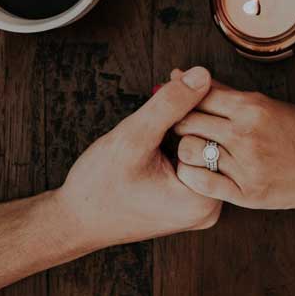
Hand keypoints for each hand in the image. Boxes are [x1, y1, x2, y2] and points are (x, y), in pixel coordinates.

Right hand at [50, 66, 220, 251]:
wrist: (76, 221)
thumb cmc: (99, 185)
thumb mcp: (134, 137)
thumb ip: (170, 105)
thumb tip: (203, 75)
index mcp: (204, 199)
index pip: (218, 134)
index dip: (197, 100)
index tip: (176, 77)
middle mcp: (209, 207)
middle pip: (213, 141)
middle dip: (192, 108)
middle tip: (171, 80)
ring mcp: (200, 207)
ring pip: (203, 148)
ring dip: (185, 121)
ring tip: (164, 100)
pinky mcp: (188, 203)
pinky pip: (193, 161)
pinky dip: (179, 138)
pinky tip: (162, 124)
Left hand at [171, 73, 294, 209]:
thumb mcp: (266, 104)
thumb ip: (226, 93)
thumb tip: (188, 76)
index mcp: (251, 107)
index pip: (199, 95)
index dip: (180, 97)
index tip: (175, 101)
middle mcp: (245, 134)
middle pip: (188, 121)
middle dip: (178, 122)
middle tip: (178, 126)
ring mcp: (245, 165)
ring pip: (189, 151)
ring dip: (184, 148)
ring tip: (190, 148)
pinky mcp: (246, 193)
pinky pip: (201, 182)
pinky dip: (191, 174)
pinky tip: (197, 170)